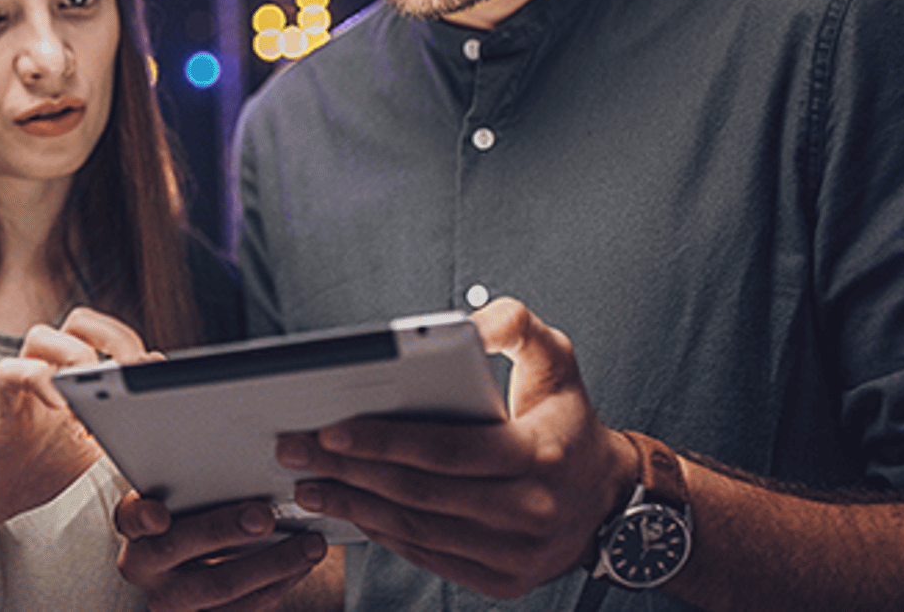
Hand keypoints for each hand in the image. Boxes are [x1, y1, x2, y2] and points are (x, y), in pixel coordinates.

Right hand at [0, 315, 141, 538]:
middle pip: (79, 320)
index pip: (105, 334)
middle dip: (111, 337)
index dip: (131, 343)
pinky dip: (40, 380)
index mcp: (75, 375)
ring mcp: (22, 382)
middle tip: (127, 371)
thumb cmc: (41, 467)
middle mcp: (49, 368)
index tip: (152, 369)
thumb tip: (154, 383)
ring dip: (75, 357)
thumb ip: (120, 416)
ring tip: (90, 392)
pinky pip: (12, 371)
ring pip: (42, 335)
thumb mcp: (96, 444)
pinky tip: (60, 407)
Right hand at [116, 492, 328, 611]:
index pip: (131, 517)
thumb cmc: (194, 511)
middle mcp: (144, 567)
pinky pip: (244, 609)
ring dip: (272, 565)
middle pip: (177, 549)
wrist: (192, 562)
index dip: (143, 516)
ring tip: (310, 544)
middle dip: (224, 533)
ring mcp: (172, 601)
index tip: (158, 515)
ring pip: (220, 587)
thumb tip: (244, 449)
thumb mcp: (185, 493)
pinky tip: (303, 564)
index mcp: (136, 527)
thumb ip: (198, 480)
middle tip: (264, 516)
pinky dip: (279, 585)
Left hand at [274, 297, 637, 599]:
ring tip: (308, 484)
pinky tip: (351, 511)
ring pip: (419, 532)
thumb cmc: (566, 419)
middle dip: (349, 473)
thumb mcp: (557, 359)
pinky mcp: (504, 581)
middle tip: (295, 452)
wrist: (608, 498)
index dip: (384, 441)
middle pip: (422, 494)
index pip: (448, 450)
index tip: (330, 429)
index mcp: (538, 455)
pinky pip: (431, 559)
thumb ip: (516, 325)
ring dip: (355, 507)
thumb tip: (469, 322)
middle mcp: (530, 511)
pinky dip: (385, 536)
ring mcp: (518, 554)